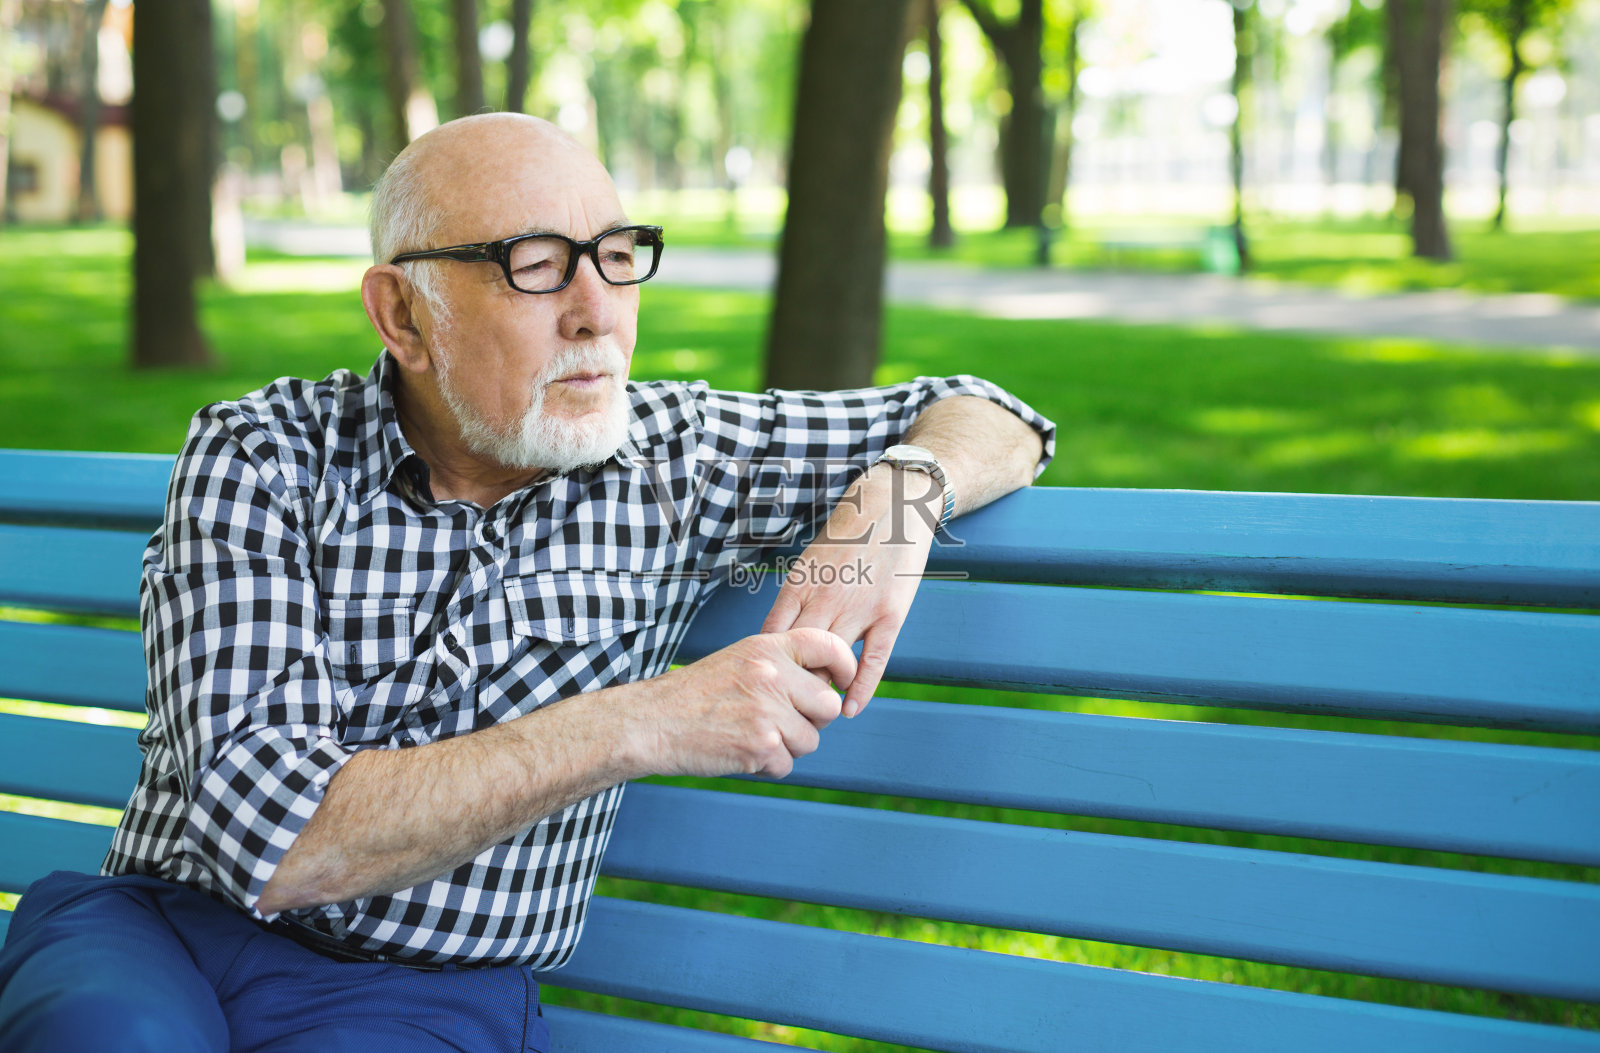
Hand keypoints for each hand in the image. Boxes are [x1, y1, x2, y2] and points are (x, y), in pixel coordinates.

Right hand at [644, 627, 855, 778]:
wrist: (651, 722)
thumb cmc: (696, 694)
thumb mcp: (739, 660)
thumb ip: (781, 666)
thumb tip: (826, 688)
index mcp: (767, 648)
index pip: (829, 646)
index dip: (845, 666)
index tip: (842, 682)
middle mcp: (772, 675)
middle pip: (829, 706)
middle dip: (812, 720)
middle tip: (781, 722)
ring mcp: (767, 712)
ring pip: (810, 740)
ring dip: (787, 747)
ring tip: (751, 735)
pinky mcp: (760, 747)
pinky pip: (787, 765)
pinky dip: (767, 766)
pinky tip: (739, 751)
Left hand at [761, 466, 939, 717]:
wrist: (894, 503)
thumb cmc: (848, 532)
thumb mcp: (810, 560)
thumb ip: (797, 598)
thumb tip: (780, 635)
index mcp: (800, 584)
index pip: (772, 637)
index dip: (767, 668)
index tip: (764, 686)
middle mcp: (825, 598)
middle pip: (799, 656)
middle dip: (791, 686)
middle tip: (787, 709)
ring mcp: (859, 607)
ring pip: (833, 662)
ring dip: (823, 691)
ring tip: (816, 712)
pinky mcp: (891, 614)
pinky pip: (873, 661)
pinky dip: (860, 689)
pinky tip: (851, 709)